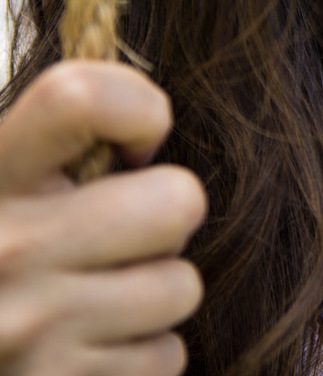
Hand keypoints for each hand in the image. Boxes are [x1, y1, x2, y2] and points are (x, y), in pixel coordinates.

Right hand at [0, 62, 206, 375]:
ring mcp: (29, 328)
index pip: (79, 97)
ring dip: (154, 296)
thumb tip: (151, 125)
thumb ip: (67, 146)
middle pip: (178, 200)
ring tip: (97, 298)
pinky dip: (140, 355)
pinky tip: (88, 349)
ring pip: (180, 287)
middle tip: (122, 237)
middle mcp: (2, 248)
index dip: (140, 109)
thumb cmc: (8, 258)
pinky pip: (164, 357)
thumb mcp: (15, 185)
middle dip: (168, 218)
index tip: (136, 146)